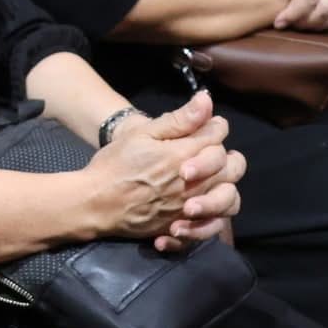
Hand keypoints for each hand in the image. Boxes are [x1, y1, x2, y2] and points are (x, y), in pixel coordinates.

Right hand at [89, 92, 238, 249]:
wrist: (95, 203)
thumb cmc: (115, 164)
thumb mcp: (142, 134)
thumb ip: (179, 120)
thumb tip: (206, 100)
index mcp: (183, 155)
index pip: (218, 135)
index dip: (216, 126)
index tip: (208, 124)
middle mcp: (194, 183)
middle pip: (232, 167)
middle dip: (226, 155)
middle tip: (211, 151)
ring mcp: (190, 208)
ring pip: (230, 198)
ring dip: (226, 186)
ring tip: (212, 180)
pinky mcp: (183, 227)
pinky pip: (212, 225)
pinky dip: (213, 217)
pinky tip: (201, 207)